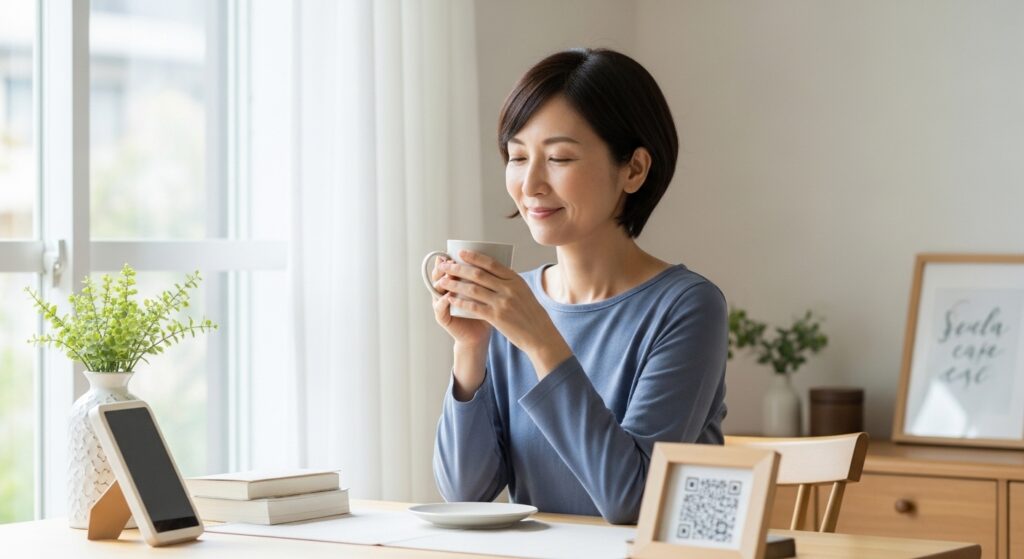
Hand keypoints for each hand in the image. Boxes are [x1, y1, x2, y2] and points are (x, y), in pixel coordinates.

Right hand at [430, 255, 491, 347]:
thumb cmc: (486, 311)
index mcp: (455, 283)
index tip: (460, 252)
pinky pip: (439, 308)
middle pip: (439, 275)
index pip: (449, 267)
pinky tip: (448, 298)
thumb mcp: (487, 291)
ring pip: (436, 289)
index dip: (452, 259)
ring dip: (442, 282)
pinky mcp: (443, 318)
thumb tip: (501, 256)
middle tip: (450, 261)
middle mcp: (445, 291)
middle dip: (445, 268)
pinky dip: (443, 302)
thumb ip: (487, 277)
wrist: (480, 333)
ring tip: (448, 277)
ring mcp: (442, 304)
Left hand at [436, 250, 571, 376]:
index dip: (474, 257)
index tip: (461, 253)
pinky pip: (473, 307)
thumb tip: (492, 271)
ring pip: (472, 289)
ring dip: (455, 284)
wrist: (540, 335)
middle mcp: (508, 288)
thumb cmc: (531, 314)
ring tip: (442, 281)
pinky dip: (460, 302)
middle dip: (458, 268)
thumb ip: (509, 282)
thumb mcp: (524, 292)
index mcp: (515, 279)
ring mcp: (502, 303)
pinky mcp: (497, 317)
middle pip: (478, 274)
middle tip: (445, 265)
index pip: (491, 263)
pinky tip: (450, 299)